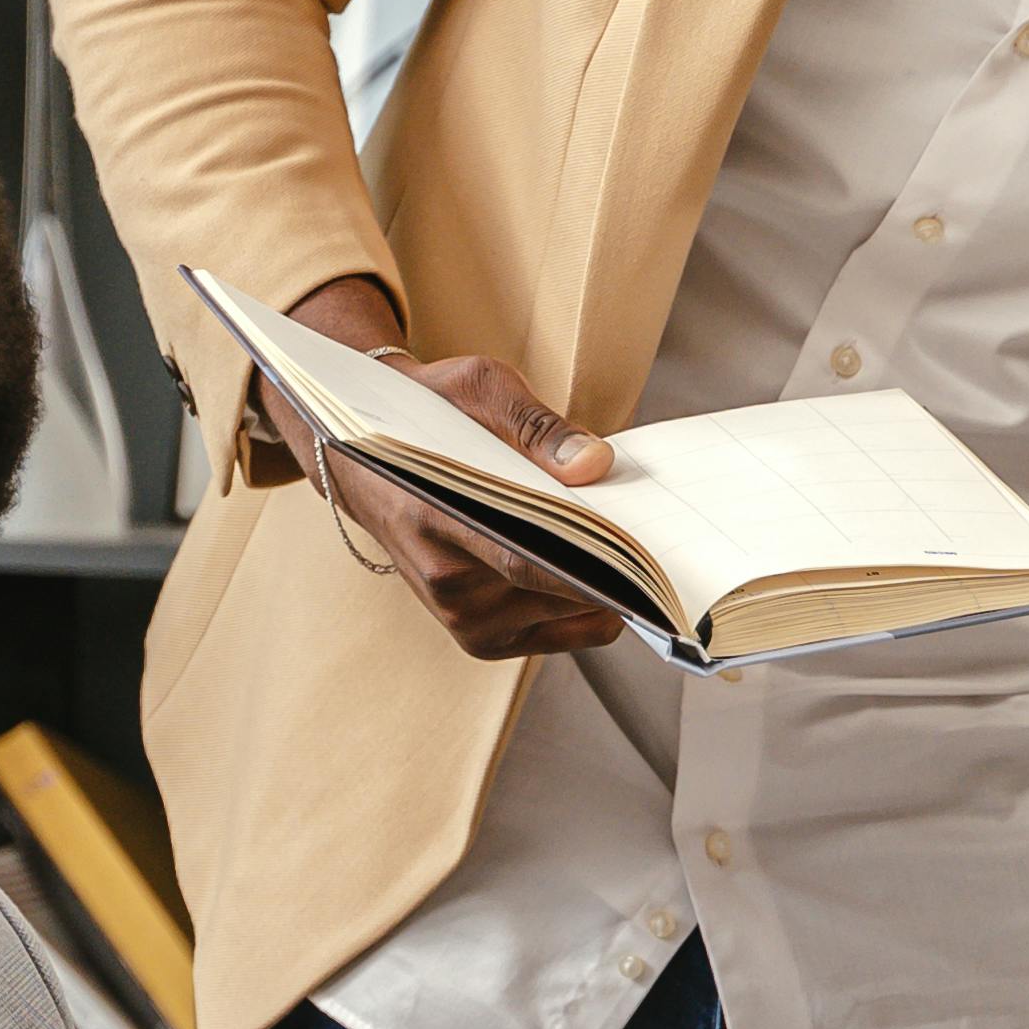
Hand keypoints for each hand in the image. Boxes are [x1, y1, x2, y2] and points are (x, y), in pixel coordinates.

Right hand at [262, 276, 628, 659]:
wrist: (369, 461)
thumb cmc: (427, 415)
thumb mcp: (477, 390)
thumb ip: (536, 427)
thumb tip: (595, 463)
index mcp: (432, 522)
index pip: (523, 560)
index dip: (592, 561)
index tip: (645, 547)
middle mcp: (445, 586)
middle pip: (552, 592)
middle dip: (612, 567)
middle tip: (659, 539)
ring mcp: (461, 619)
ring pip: (564, 616)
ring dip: (602, 584)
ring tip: (623, 543)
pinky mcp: (480, 638)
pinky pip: (558, 633)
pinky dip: (588, 605)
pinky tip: (600, 569)